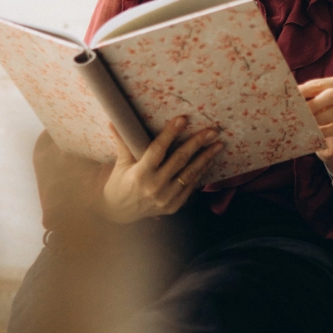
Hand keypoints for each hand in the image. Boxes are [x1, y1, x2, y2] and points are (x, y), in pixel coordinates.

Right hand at [100, 117, 222, 223]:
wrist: (119, 213)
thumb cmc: (119, 183)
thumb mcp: (121, 163)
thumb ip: (123, 142)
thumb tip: (114, 120)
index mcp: (140, 174)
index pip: (157, 149)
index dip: (170, 133)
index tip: (182, 119)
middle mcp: (154, 187)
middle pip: (179, 160)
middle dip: (197, 143)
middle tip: (211, 131)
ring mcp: (165, 198)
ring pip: (189, 174)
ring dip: (205, 158)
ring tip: (217, 144)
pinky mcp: (173, 206)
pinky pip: (190, 187)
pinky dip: (200, 173)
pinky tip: (208, 161)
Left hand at [298, 77, 332, 177]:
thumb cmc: (320, 120)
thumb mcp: (313, 108)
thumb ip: (304, 100)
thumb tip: (285, 97)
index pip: (320, 84)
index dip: (305, 90)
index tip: (291, 97)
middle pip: (332, 95)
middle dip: (314, 104)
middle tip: (300, 113)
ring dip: (319, 118)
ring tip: (307, 125)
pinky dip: (327, 131)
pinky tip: (317, 134)